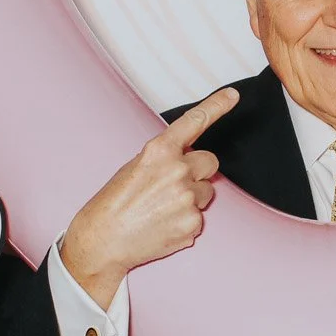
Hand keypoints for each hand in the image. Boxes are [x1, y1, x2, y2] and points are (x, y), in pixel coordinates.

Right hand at [61, 87, 238, 307]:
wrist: (103, 240)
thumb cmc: (114, 202)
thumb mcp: (136, 166)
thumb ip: (166, 158)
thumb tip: (189, 160)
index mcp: (159, 150)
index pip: (195, 121)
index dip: (217, 106)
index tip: (233, 95)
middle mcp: (178, 170)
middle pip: (210, 161)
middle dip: (198, 170)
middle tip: (173, 185)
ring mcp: (187, 198)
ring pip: (207, 191)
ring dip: (192, 197)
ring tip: (162, 209)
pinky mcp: (193, 224)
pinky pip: (200, 217)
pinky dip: (185, 221)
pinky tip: (163, 225)